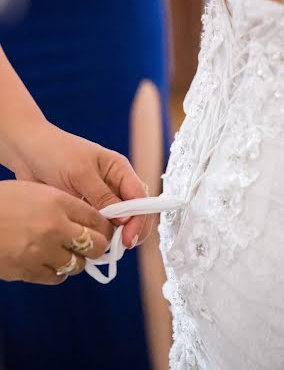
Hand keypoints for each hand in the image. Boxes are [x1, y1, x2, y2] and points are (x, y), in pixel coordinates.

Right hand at [0, 180, 112, 284]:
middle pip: (96, 244)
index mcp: (57, 201)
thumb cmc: (2, 202)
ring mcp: (41, 251)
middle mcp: (54, 227)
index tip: (105, 229)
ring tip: (66, 251)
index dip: (105, 226)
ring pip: (78, 264)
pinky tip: (49, 261)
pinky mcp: (28, 271)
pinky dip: (57, 271)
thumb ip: (63, 204)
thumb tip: (88, 220)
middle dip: (98, 245)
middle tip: (92, 244)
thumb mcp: (35, 191)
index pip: (98, 218)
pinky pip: (57, 277)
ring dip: (76, 259)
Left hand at [13, 121, 151, 248]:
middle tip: (116, 248)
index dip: (138, 219)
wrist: (26, 152)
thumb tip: (125, 220)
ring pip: (115, 223)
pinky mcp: (84, 209)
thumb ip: (103, 197)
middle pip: (133, 213)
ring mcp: (99, 198)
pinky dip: (96, 236)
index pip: (139, 198)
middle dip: (128, 231)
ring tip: (99, 247)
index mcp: (119, 170)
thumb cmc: (55, 153)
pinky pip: (97, 226)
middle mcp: (114, 185)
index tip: (128, 239)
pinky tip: (87, 243)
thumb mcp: (80, 174)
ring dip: (111, 236)